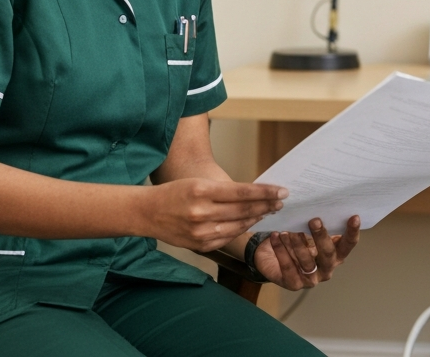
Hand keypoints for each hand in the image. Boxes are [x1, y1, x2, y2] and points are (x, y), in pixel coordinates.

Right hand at [143, 179, 285, 252]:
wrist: (147, 213)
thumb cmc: (175, 193)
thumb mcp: (198, 183)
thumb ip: (224, 191)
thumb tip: (255, 194)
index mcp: (201, 191)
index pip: (242, 192)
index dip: (265, 192)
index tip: (282, 191)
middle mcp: (201, 213)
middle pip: (244, 210)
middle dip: (267, 205)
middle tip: (282, 200)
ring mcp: (201, 232)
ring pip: (239, 225)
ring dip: (258, 217)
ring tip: (270, 210)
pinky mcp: (200, 245)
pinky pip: (228, 237)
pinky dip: (242, 229)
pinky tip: (251, 222)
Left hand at [254, 216, 360, 290]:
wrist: (270, 256)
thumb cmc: (295, 241)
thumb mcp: (308, 232)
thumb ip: (318, 225)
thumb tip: (321, 204)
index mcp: (335, 255)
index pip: (348, 245)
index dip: (352, 232)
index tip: (354, 217)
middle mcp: (327, 269)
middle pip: (328, 254)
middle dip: (321, 237)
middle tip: (314, 221)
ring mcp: (311, 279)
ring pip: (307, 262)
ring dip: (297, 244)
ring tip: (288, 230)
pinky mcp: (294, 284)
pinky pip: (288, 266)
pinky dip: (281, 250)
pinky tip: (276, 235)